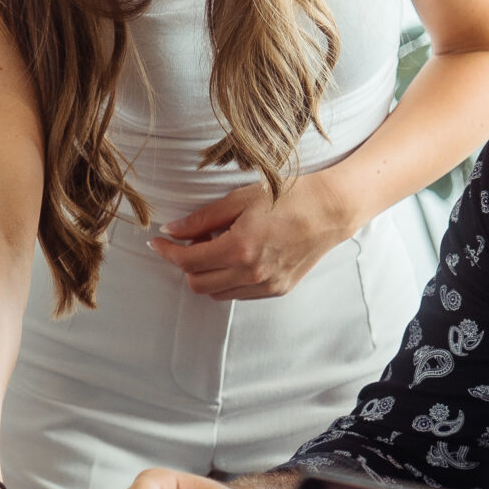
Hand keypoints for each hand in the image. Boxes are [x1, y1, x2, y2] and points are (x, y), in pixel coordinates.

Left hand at [149, 175, 354, 299]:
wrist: (331, 209)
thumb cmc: (288, 196)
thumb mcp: (240, 199)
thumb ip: (203, 219)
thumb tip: (172, 229)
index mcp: (239, 248)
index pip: (188, 261)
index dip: (168, 252)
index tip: (157, 241)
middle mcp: (251, 273)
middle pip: (198, 283)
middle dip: (185, 264)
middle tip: (188, 241)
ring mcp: (266, 285)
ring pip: (217, 292)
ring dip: (206, 274)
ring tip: (216, 246)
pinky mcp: (277, 289)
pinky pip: (239, 293)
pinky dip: (228, 279)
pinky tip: (236, 256)